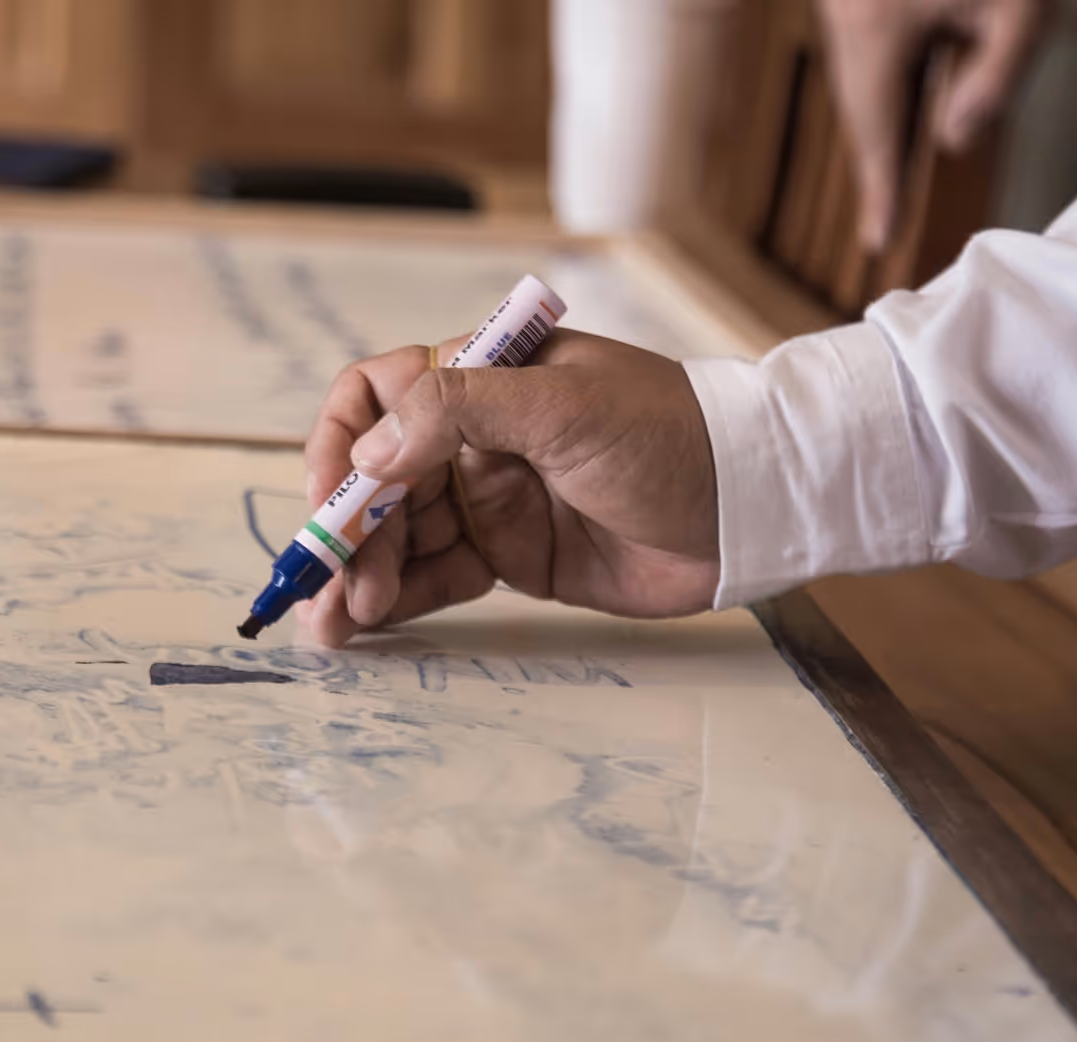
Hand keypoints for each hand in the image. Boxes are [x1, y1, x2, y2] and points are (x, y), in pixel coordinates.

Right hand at [300, 330, 718, 647]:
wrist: (745, 510)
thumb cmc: (664, 434)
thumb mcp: (563, 404)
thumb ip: (460, 412)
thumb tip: (368, 453)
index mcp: (482, 380)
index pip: (378, 396)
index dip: (340, 445)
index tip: (331, 500)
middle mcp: (475, 438)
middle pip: (378, 480)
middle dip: (346, 532)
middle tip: (333, 587)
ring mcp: (492, 501)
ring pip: (401, 536)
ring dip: (361, 575)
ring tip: (334, 624)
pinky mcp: (513, 557)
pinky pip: (439, 577)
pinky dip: (400, 599)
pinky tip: (365, 626)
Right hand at [817, 0, 1048, 249]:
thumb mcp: (1022, 3)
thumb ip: (999, 78)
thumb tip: (955, 141)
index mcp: (875, 30)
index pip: (877, 134)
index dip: (880, 192)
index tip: (877, 243)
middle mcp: (843, 15)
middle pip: (861, 107)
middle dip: (879, 159)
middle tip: (884, 219)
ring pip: (859, 76)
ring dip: (880, 117)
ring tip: (895, 170)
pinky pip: (864, 48)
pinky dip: (882, 80)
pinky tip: (906, 95)